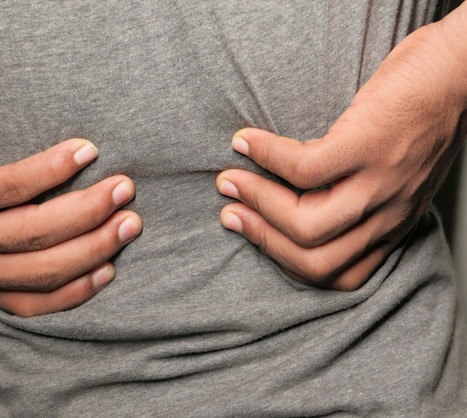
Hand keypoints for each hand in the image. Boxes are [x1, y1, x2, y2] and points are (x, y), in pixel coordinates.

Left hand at [0, 114, 141, 315]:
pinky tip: (83, 153)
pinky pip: (13, 186)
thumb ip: (15, 244)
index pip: (36, 300)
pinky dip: (55, 169)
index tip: (113, 267)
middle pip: (46, 265)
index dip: (80, 288)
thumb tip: (81, 231)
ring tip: (120, 187)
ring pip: (36, 230)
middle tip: (132, 220)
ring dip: (87, 208)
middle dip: (98, 244)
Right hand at [216, 21, 466, 290]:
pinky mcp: (368, 145)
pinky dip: (266, 157)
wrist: (462, 69)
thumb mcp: (399, 175)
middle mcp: (387, 214)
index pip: (337, 273)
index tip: (253, 231)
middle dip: (261, 239)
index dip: (284, 260)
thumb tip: (301, 200)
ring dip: (257, 203)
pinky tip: (246, 142)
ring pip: (306, 224)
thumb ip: (361, 198)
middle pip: (314, 259)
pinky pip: (303, 169)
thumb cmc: (423, 116)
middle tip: (230, 213)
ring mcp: (379, 182)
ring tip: (230, 180)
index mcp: (391, 224)